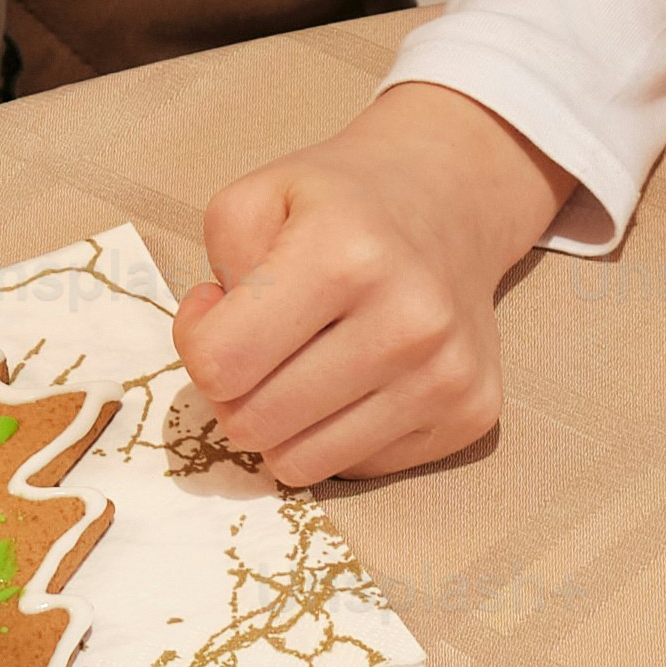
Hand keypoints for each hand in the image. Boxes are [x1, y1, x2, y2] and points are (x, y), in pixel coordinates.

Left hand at [176, 81, 562, 485]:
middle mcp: (408, 323)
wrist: (454, 199)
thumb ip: (218, 269)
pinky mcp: (470, 416)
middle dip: (235, 391)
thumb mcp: (257, 197)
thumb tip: (222, 361)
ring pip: (300, 464)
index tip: (216, 311)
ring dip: (284, 424)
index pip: (220, 364)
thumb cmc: (341, 204)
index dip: (195, 343)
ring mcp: (446, 377)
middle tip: (259, 347)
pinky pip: (356, 469)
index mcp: (345, 256)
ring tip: (303, 366)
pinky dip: (338, 434)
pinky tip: (356, 378)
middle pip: (254, 424)